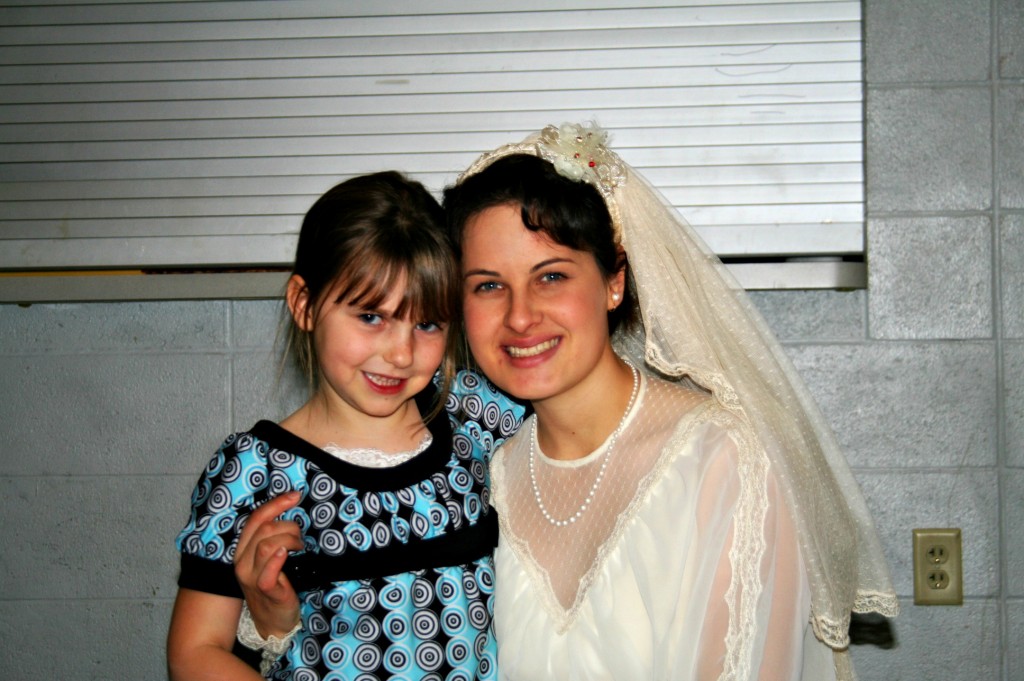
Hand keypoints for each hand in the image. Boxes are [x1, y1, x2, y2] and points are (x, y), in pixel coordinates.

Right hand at [234, 490, 303, 637]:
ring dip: (290, 539)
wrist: (273, 622)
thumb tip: (289, 514)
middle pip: (264, 529)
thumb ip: (271, 539)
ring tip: (299, 548)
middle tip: (300, 538)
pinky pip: (268, 572)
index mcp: (242, 551)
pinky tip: (287, 554)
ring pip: (267, 545)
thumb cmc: (275, 586)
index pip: (255, 519)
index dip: (276, 503)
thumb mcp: (267, 560)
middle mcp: (243, 563)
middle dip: (288, 525)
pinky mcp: (266, 591)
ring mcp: (252, 578)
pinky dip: (278, 559)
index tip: (295, 495)